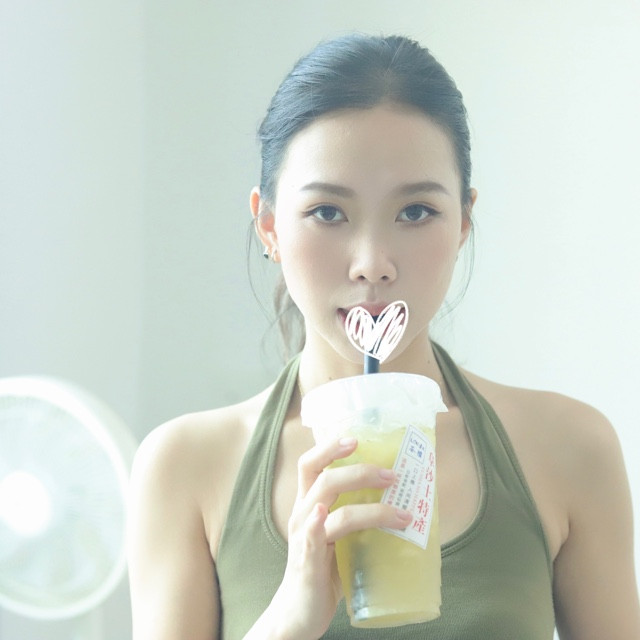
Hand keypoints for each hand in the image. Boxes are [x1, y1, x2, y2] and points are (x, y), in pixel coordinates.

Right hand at [262, 437, 412, 639]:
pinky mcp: (306, 561)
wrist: (298, 614)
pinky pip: (311, 536)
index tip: (356, 438)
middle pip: (322, 476)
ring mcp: (303, 536)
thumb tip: (402, 502)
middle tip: (392, 475)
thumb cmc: (322, 571)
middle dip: (358, 470)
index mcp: (309, 505)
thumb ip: (357, 518)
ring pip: (327, 502)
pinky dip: (317, 522)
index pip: (311, 464)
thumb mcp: (338, 537)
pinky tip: (325, 514)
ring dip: (369, 504)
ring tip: (401, 511)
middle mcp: (302, 514)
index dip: (329, 447)